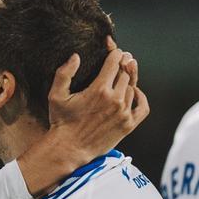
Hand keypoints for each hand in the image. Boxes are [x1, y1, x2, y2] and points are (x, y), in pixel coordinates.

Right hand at [17, 41, 148, 195]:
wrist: (69, 149)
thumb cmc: (61, 122)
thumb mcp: (55, 96)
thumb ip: (64, 73)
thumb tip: (75, 56)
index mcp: (99, 89)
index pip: (114, 61)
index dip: (114, 52)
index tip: (113, 49)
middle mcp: (115, 99)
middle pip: (125, 72)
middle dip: (123, 62)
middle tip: (120, 58)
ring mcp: (123, 113)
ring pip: (132, 87)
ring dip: (129, 78)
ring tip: (124, 73)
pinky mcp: (128, 125)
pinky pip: (142, 107)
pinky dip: (141, 97)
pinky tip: (134, 92)